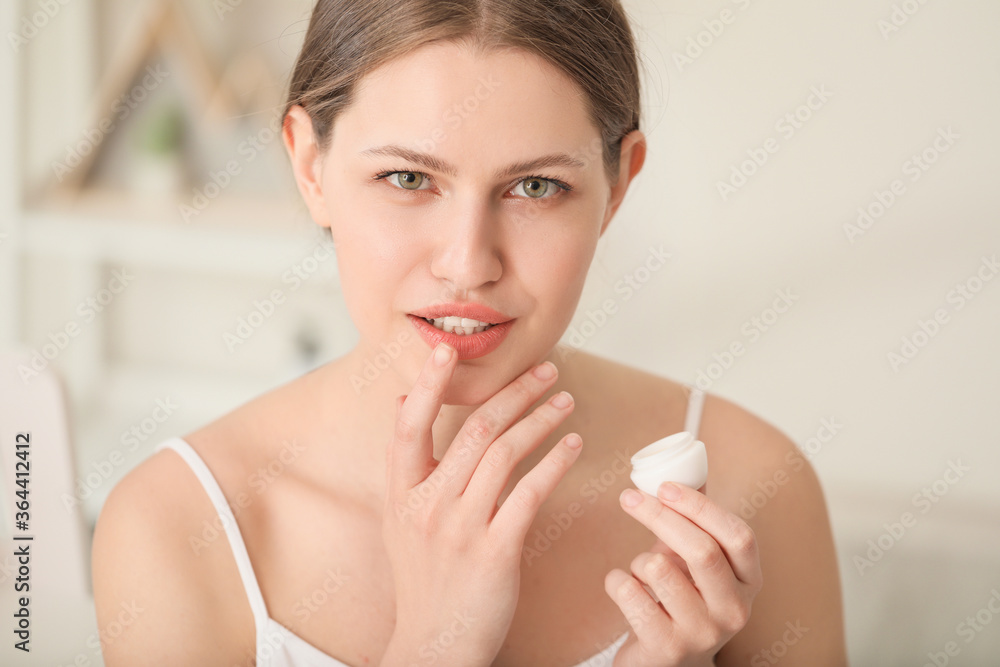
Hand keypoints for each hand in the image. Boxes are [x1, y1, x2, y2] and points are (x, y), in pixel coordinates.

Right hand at [381, 342, 582, 663]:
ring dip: (540, 420)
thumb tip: (399, 402)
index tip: (448, 349)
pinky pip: (530, 494)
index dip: (426, 384)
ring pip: (505, 454)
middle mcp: (427, 505)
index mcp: (401, 492)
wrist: (433, 643)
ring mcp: (460, 529)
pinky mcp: (495, 552)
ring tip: (565, 402)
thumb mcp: (399, 518)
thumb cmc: (422, 577)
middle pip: (473, 430)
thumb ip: (405, 462)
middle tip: (546, 370)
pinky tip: (572, 446)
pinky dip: (554, 464)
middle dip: (514, 392)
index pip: (409, 425)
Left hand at [605, 482, 761, 666]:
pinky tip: (625, 589)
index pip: (738, 536)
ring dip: (638, 560)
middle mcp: (735, 611)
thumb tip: (687, 460)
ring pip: (659, 571)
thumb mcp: (695, 558)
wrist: (665, 661)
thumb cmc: (680, 598)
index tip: (665, 486)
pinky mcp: (667, 649)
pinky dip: (617, 581)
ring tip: (641, 572)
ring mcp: (703, 633)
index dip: (701, 506)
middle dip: (659, 516)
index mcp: (749, 581)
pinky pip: (630, 594)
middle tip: (629, 497)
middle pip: (701, 550)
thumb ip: (696, 517)